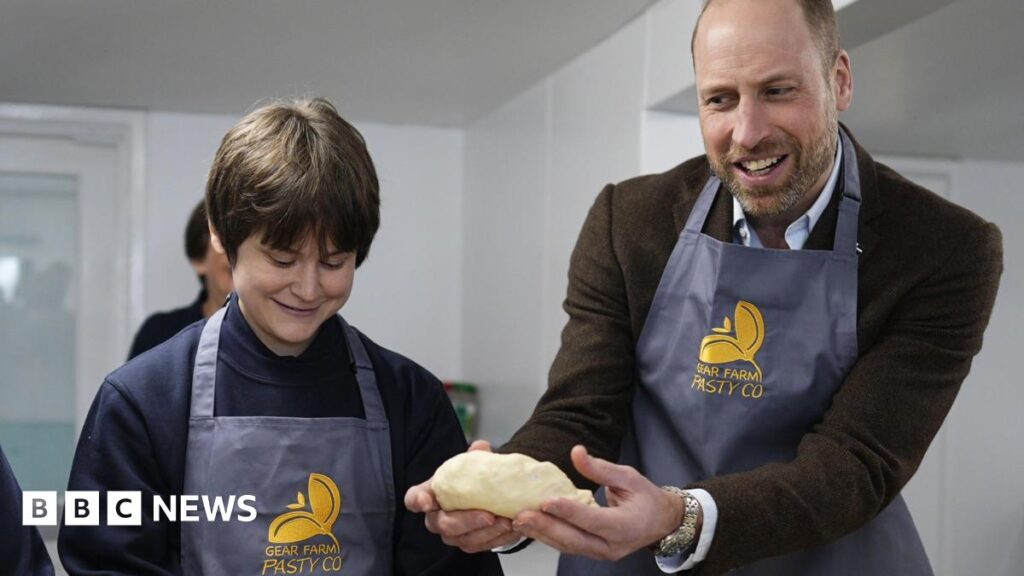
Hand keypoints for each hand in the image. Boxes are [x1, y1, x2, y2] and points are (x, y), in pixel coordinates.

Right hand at [403, 440, 521, 552]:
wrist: (489, 493)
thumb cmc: (472, 479)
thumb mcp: (474, 463)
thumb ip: (475, 456)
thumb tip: (481, 447)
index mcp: (431, 494)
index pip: (414, 498)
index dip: (417, 500)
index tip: (426, 500)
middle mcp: (437, 518)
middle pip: (443, 524)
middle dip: (466, 520)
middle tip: (488, 515)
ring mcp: (452, 534)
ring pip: (464, 539)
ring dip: (486, 532)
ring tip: (506, 521)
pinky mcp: (469, 543)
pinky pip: (480, 546)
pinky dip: (497, 538)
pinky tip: (511, 529)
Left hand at [512, 445, 684, 560]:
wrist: (661, 522)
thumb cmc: (647, 498)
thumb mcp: (629, 476)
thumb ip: (601, 468)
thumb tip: (576, 452)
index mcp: (625, 527)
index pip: (593, 520)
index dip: (569, 511)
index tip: (547, 500)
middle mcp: (612, 546)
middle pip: (575, 539)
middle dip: (546, 527)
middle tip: (522, 515)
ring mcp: (602, 553)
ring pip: (567, 546)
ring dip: (542, 534)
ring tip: (518, 521)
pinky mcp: (592, 552)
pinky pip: (568, 546)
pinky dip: (548, 537)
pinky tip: (530, 527)